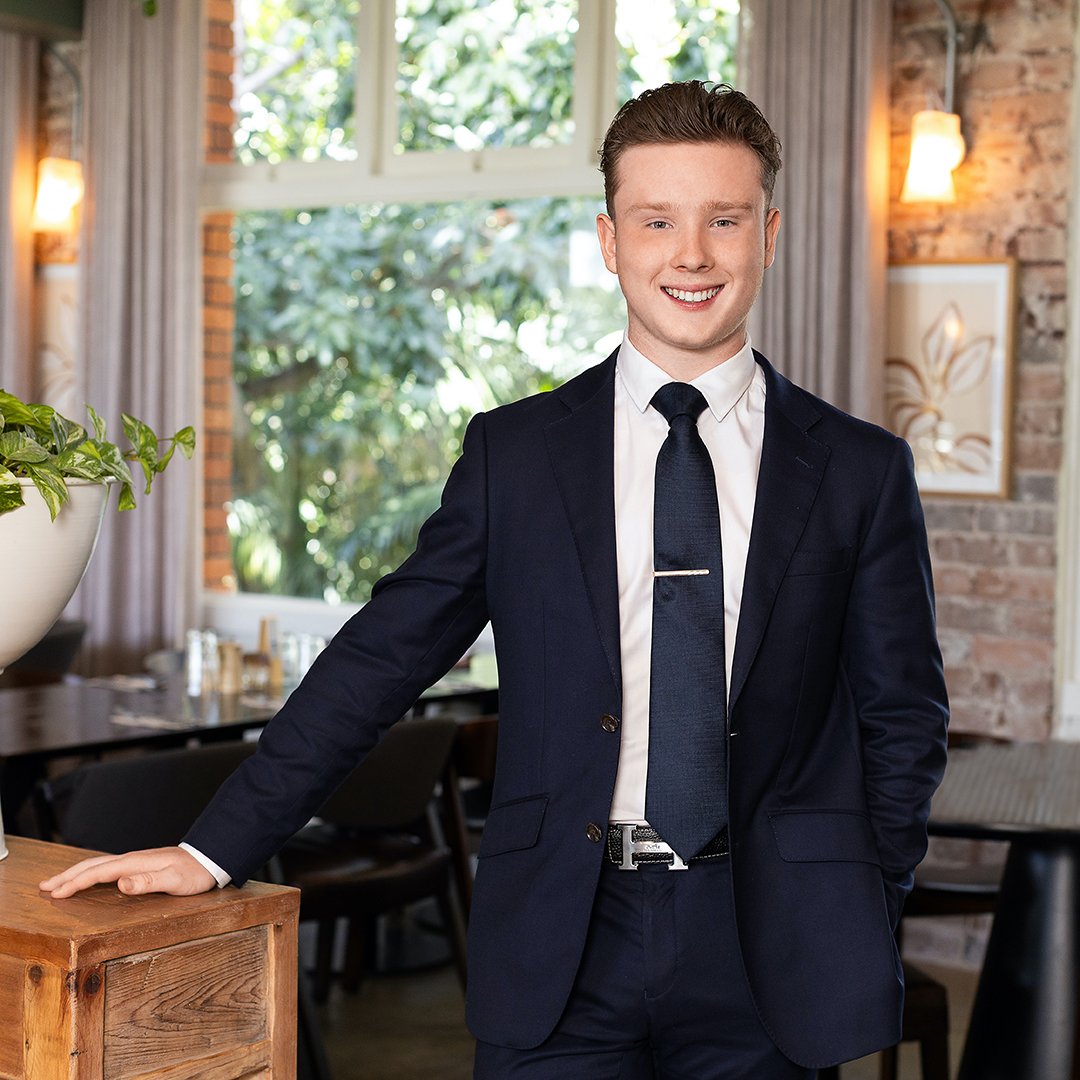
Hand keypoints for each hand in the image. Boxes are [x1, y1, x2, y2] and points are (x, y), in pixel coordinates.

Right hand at [39, 846, 216, 897]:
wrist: (208, 860)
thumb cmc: (194, 873)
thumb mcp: (174, 880)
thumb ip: (149, 882)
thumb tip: (121, 883)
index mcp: (135, 863)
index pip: (98, 873)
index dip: (76, 883)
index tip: (55, 893)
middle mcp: (131, 859)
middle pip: (92, 865)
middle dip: (67, 876)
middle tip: (44, 887)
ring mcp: (134, 861)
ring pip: (98, 865)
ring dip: (75, 873)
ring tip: (57, 882)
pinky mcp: (138, 865)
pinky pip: (107, 868)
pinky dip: (90, 873)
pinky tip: (87, 878)